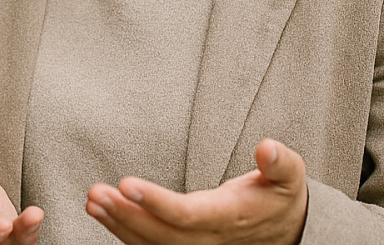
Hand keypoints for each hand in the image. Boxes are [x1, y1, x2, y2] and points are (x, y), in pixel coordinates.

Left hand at [85, 138, 307, 244]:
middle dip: (126, 215)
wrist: (289, 231)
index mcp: (231, 217)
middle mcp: (210, 239)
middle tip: (96, 193)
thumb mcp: (291, 175)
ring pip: (153, 244)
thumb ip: (280, 162)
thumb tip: (267, 147)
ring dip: (119, 224)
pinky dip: (124, 233)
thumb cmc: (282, 196)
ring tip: (92, 201)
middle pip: (162, 234)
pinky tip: (102, 215)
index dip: (156, 202)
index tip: (127, 184)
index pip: (188, 215)